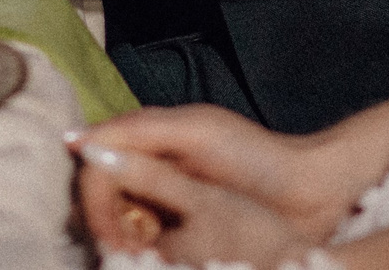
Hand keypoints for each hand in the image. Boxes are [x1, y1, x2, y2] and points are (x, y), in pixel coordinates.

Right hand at [74, 141, 322, 268]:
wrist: (311, 194)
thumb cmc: (257, 156)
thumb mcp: (196, 132)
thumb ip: (138, 130)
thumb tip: (76, 143)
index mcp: (149, 141)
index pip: (96, 169)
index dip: (94, 200)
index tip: (106, 231)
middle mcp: (151, 174)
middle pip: (103, 202)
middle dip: (107, 229)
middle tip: (126, 254)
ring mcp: (169, 208)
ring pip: (122, 230)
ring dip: (126, 247)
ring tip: (143, 260)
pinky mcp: (186, 240)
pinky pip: (151, 250)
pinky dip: (149, 258)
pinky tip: (158, 263)